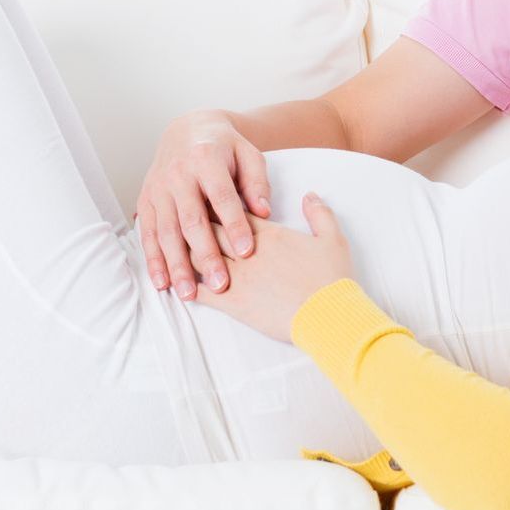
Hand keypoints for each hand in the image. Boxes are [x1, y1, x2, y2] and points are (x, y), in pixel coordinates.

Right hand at [135, 109, 272, 299]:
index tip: (247, 251)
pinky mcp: (146, 201)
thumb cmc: (225, 147)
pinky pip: (149, 234)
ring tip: (189, 293)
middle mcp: (177, 175)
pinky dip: (154, 260)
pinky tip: (163, 282)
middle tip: (220, 284)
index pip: (222, 196)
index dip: (234, 224)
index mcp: (206, 159)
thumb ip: (257, 182)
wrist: (188, 129)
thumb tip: (264, 212)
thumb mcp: (248, 153)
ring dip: (177, 265)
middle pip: (192, 220)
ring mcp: (158, 189)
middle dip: (205, 254)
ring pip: (167, 232)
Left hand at [192, 192, 353, 342]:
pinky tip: (179, 283)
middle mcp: (249, 252)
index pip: (235, 211)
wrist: (328, 315)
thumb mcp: (333, 239)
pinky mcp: (234, 304)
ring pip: (200, 258)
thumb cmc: (332, 279)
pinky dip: (188, 285)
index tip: (207, 198)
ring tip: (175, 247)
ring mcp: (239, 278)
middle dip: (196, 221)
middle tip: (182, 216)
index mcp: (270, 234)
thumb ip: (319, 213)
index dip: (219, 204)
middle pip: (211, 229)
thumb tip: (310, 195)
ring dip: (187, 251)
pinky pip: (202, 291)